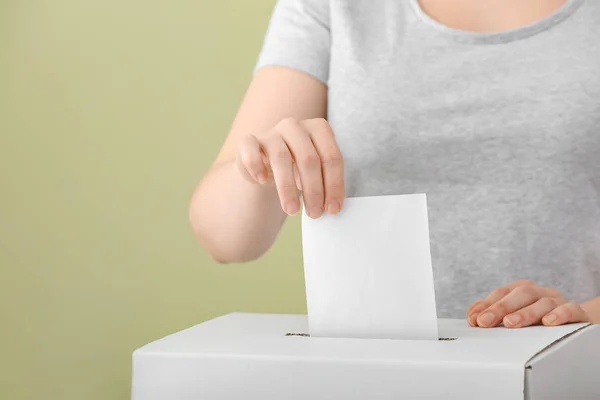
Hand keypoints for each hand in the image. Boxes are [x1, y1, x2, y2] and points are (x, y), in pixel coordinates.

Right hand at [236, 117, 343, 217]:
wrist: (265, 165)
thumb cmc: (296, 169)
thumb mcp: (316, 174)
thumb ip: (326, 184)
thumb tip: (333, 208)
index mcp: (318, 129)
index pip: (331, 157)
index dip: (334, 185)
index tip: (332, 209)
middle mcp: (295, 126)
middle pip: (308, 158)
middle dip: (313, 190)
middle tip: (314, 214)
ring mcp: (271, 132)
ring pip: (281, 157)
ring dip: (288, 188)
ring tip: (292, 210)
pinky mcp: (248, 141)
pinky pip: (250, 149)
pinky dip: (256, 165)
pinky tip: (262, 181)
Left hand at [467, 280, 592, 328]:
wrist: (577, 321)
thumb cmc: (539, 319)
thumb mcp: (517, 314)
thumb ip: (495, 314)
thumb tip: (472, 316)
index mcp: (522, 290)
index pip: (502, 293)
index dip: (486, 304)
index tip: (473, 319)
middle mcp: (539, 293)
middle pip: (520, 294)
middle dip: (500, 308)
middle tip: (485, 322)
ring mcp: (558, 301)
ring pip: (542, 303)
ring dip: (525, 313)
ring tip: (511, 323)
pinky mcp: (578, 313)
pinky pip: (570, 310)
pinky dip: (559, 314)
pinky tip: (548, 322)